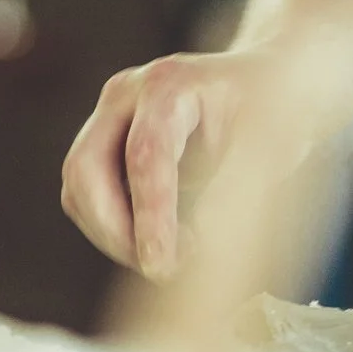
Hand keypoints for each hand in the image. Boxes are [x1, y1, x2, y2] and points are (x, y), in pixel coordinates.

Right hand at [61, 51, 269, 281]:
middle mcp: (126, 95)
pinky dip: (112, 227)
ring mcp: (109, 117)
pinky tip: (155, 240)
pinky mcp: (104, 141)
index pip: (145, 155)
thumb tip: (195, 245)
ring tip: (168, 258)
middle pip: (88, 170)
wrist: (266, 82)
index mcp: (169, 86)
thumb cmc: (273, 111)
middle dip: (116, 232)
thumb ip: (231, 193)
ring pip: (79, 188)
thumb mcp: (269, 148)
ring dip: (112, 235)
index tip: (162, 265)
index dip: (149, 217)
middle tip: (163, 269)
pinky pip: (86, 195)